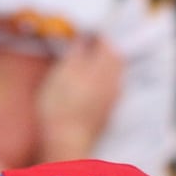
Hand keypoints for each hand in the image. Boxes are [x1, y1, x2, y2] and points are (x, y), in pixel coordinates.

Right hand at [38, 34, 123, 161]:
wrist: (67, 143)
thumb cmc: (61, 105)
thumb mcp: (62, 72)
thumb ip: (76, 53)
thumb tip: (84, 38)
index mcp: (105, 65)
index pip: (105, 42)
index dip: (94, 35)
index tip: (84, 32)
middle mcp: (114, 80)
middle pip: (114, 58)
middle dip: (103, 50)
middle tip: (88, 46)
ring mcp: (113, 99)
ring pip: (113, 75)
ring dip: (103, 67)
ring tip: (88, 66)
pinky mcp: (107, 114)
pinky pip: (109, 91)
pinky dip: (101, 84)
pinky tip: (89, 89)